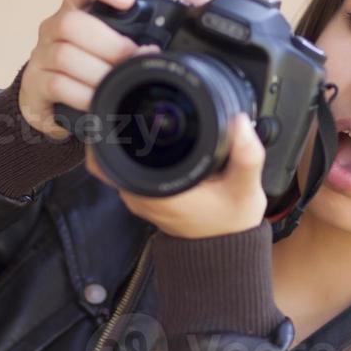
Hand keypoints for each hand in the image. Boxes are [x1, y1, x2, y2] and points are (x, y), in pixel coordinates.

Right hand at [18, 0, 156, 140]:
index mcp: (78, 7)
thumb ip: (158, 21)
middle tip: (134, 57)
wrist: (62, 104)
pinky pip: (57, 85)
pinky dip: (84, 95)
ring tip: (120, 83)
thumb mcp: (125, 40)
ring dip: (99, 72)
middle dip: (109, 43)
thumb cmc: (99, 64)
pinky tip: (99, 100)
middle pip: (70, 23)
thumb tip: (198, 1)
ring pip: (65, 56)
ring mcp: (41, 55)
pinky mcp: (35, 84)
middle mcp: (54, 26)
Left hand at [85, 111, 268, 238]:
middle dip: (117, 125)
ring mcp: (140, 197)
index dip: (104, 130)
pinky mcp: (147, 195)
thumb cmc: (231, 223)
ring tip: (143, 113)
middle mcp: (139, 196)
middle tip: (133, 100)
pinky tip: (155, 135)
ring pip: (118, 159)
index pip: (107, 160)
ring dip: (127, 137)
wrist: (226, 250)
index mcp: (155, 193)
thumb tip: (239, 122)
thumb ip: (246, 156)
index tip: (115, 106)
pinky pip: (131, 167)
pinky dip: (138, 150)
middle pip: (108, 154)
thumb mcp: (245, 189)